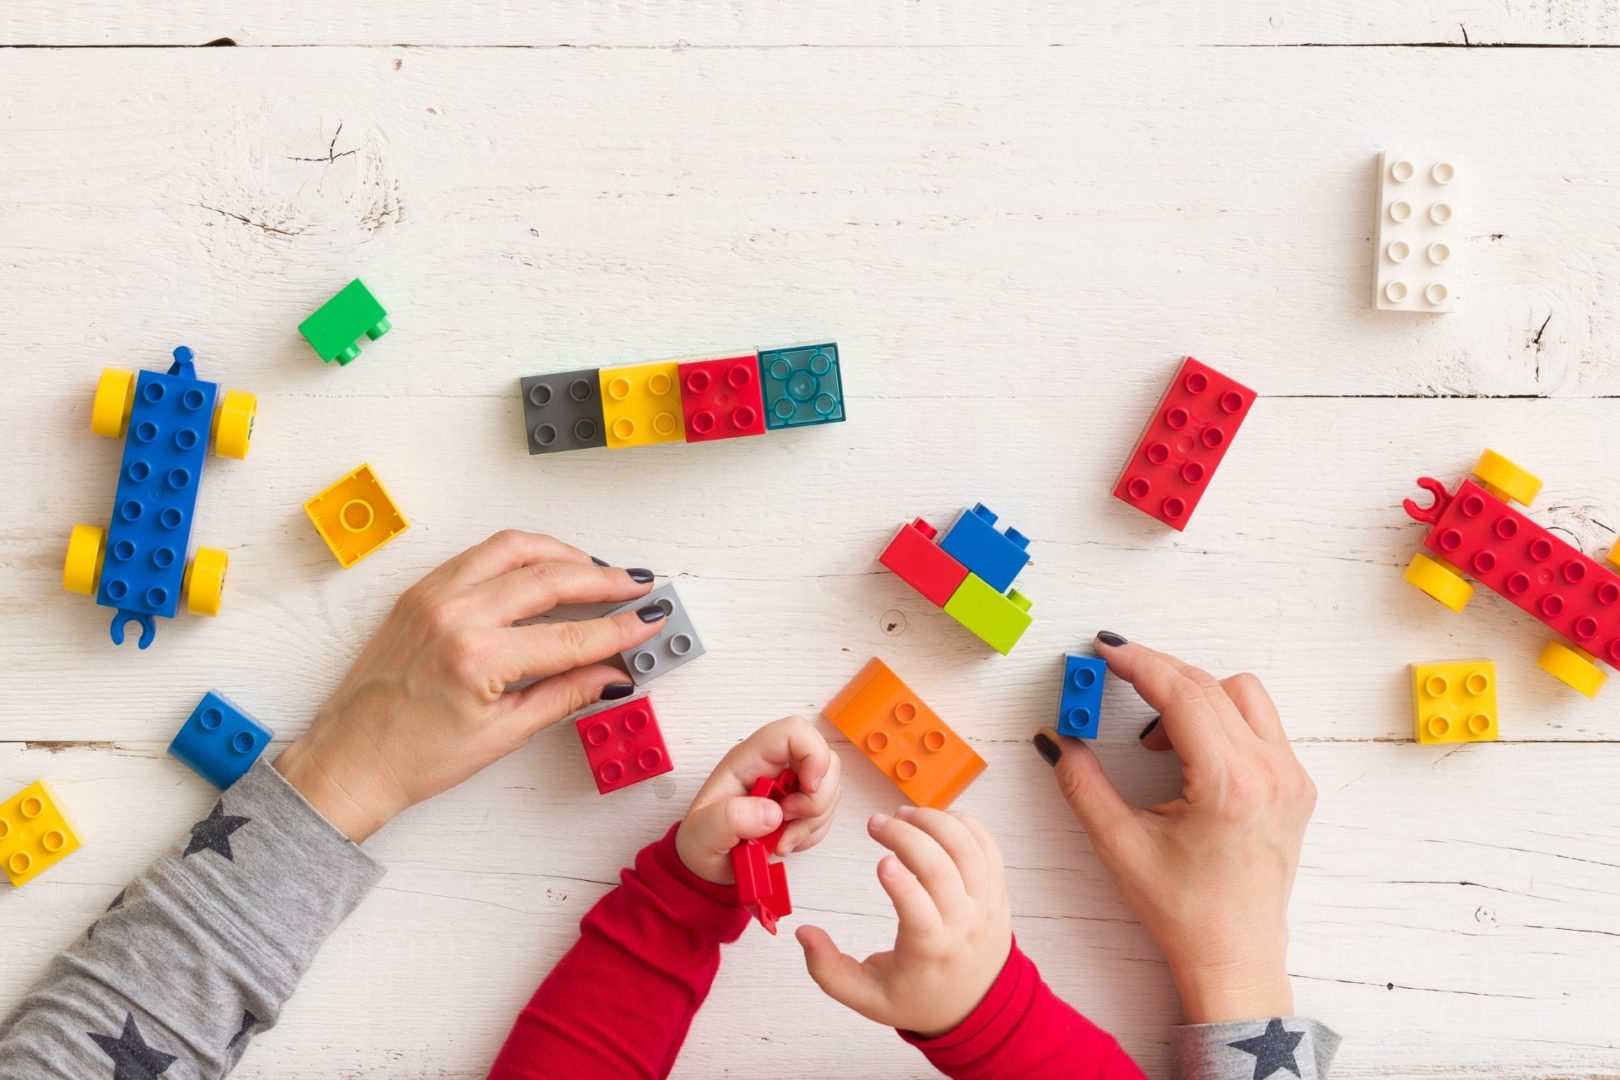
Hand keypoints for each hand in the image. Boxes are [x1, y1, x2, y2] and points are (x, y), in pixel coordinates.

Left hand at [275, 531, 664, 842]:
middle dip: (604, 579)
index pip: (571, 634)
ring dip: (562, 554)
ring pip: (513, 548)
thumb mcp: (502, 734)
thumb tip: (611, 673)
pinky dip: (519, 554)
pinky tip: (543, 568)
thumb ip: (564, 695)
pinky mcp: (419, 592)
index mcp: (477, 658)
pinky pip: (479, 554)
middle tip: (639, 586)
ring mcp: (433, 597)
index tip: (650, 621)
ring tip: (597, 569)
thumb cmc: (412, 758)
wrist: (349, 762)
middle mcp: (454, 615)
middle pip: (549, 578)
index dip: (620, 628)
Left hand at [675, 716, 841, 883]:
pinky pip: (826, 813)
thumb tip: (772, 813)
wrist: (709, 865)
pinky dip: (811, 834)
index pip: (793, 732)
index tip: (809, 789)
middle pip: (824, 758)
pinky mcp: (801, 805)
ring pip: (829, 788)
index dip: (813, 754)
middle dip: (816, 797)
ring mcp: (790, 785)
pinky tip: (785, 842)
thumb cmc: (702, 841)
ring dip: (812, 821)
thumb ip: (731, 818)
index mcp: (749, 760)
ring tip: (779, 840)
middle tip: (787, 821)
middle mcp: (774, 766)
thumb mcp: (704, 833)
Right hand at [797, 807, 1011, 1038]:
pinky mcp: (997, 889)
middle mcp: (964, 924)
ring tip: (903, 815)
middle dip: (906, 836)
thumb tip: (803, 931)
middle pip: (942, 869)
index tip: (881, 861)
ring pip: (967, 849)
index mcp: (930, 952)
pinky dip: (961, 824)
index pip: (921, 914)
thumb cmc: (920, 996)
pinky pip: (986, 845)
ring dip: (934, 821)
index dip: (902, 885)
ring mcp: (985, 904)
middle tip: (876, 824)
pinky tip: (933, 820)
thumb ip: (827, 969)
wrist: (979, 1006)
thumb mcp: (867, 996)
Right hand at [1037, 634, 1315, 1023]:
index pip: (1183, 695)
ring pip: (1243, 695)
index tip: (1105, 649)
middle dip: (1157, 672)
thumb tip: (1057, 739)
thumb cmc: (1183, 910)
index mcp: (1229, 784)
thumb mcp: (1119, 845)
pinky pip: (1260, 723)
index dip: (1138, 663)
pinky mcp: (1296, 785)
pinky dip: (1220, 719)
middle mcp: (1270, 772)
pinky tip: (1188, 754)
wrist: (1235, 955)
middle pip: (1210, 685)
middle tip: (1114, 676)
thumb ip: (1082, 784)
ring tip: (1156, 736)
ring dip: (1195, 695)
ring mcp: (1290, 777)